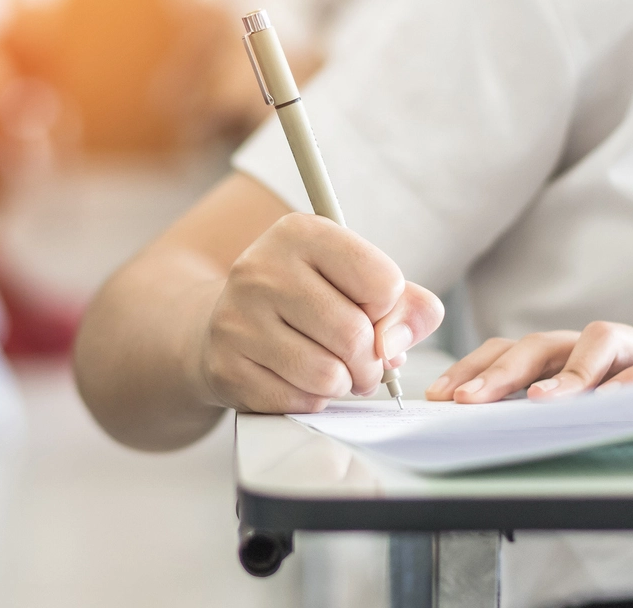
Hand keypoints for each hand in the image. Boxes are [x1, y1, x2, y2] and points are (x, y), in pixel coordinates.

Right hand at [196, 213, 443, 412]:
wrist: (228, 321)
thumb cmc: (306, 299)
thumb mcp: (357, 281)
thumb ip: (406, 305)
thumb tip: (394, 346)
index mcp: (300, 232)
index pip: (382, 282)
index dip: (387, 309)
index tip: (368, 311)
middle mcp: (262, 268)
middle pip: (355, 335)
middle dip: (371, 362)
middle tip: (363, 363)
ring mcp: (237, 318)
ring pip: (328, 375)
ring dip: (343, 383)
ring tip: (333, 371)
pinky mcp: (226, 366)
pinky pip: (298, 401)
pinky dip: (312, 400)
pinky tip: (298, 380)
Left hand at [426, 321, 632, 403]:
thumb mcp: (581, 409)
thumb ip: (537, 412)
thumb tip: (476, 430)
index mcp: (562, 354)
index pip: (507, 350)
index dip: (471, 367)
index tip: (438, 395)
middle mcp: (592, 345)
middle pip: (539, 344)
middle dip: (499, 371)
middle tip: (468, 400)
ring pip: (597, 341)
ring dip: (565, 373)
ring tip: (538, 402)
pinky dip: (631, 384)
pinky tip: (610, 403)